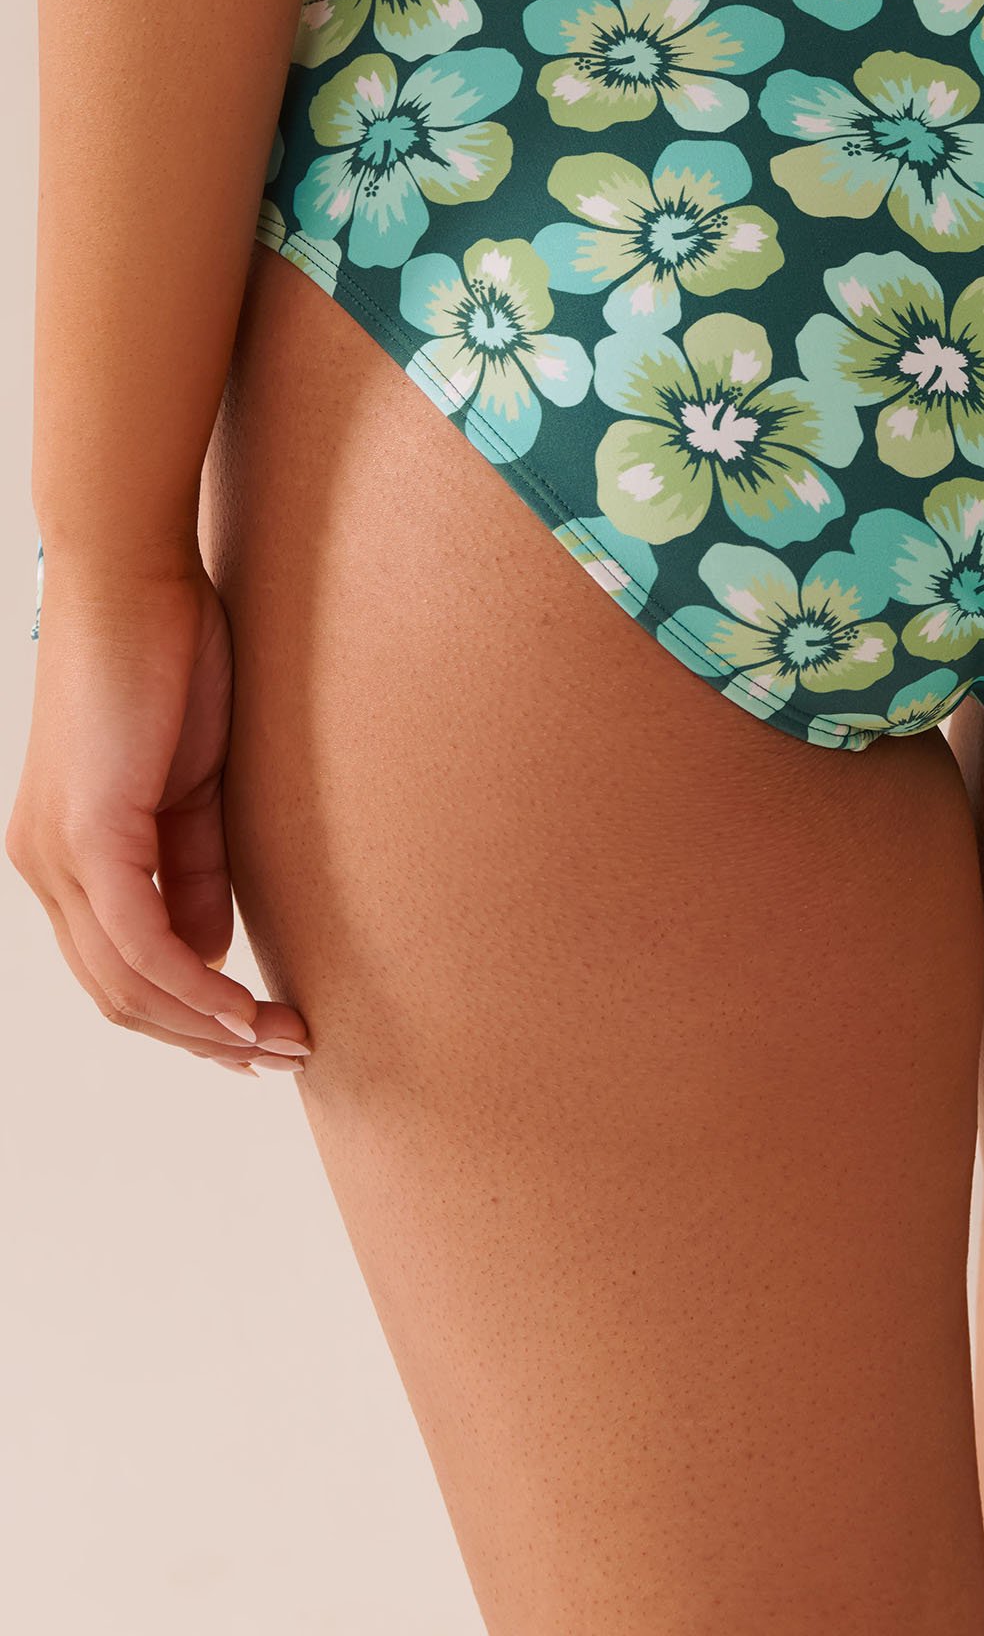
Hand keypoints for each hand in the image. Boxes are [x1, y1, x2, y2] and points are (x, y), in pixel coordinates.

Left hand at [7, 558, 309, 1074]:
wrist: (133, 579)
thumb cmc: (168, 662)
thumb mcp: (193, 788)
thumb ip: (193, 869)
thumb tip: (205, 953)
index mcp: (63, 854)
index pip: (119, 970)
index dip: (190, 1019)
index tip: (264, 1037)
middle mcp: (43, 865)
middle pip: (119, 995)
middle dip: (206, 1040)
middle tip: (287, 1056)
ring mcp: (56, 855)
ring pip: (128, 983)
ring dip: (210, 1027)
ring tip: (285, 1042)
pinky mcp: (88, 835)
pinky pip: (141, 942)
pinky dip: (197, 986)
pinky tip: (244, 1008)